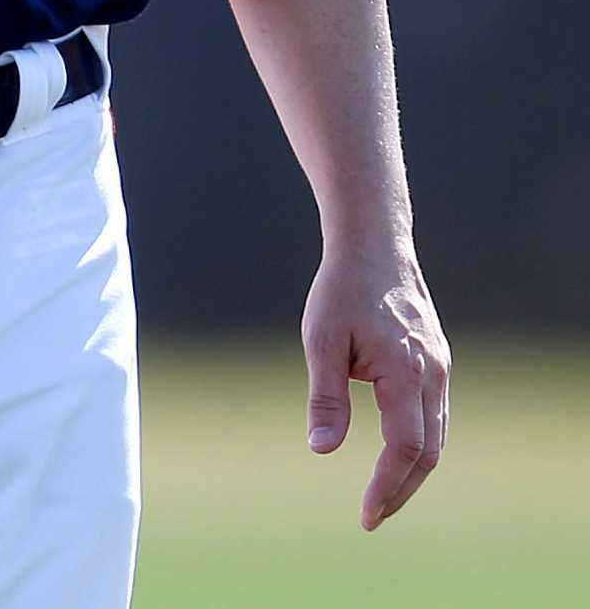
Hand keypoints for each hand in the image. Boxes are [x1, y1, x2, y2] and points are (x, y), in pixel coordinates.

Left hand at [301, 244, 448, 529]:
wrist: (374, 246)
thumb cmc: (341, 289)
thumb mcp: (321, 340)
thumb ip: (326, 397)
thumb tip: (322, 450)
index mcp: (406, 373)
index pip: (405, 449)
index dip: (387, 486)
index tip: (366, 515)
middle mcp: (434, 375)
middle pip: (429, 453)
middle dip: (402, 490)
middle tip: (372, 516)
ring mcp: (441, 368)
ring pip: (437, 435)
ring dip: (413, 470)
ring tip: (382, 496)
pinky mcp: (437, 361)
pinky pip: (435, 415)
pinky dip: (419, 442)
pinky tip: (397, 453)